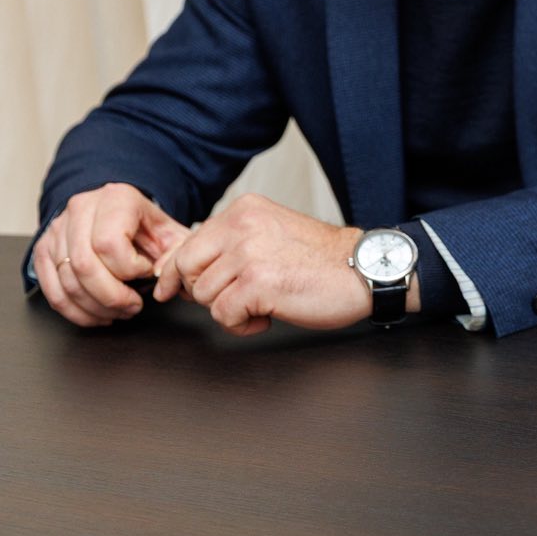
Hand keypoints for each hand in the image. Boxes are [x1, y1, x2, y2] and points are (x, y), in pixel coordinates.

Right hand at [33, 183, 189, 327]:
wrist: (120, 213)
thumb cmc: (146, 226)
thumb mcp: (171, 233)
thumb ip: (174, 254)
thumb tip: (160, 279)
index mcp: (116, 198)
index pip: (109, 243)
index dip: (130, 268)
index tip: (145, 271)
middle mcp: (81, 208)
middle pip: (84, 266)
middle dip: (111, 297)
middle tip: (132, 306)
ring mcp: (57, 229)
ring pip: (67, 281)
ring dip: (94, 308)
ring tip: (117, 312)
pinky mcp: (43, 249)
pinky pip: (51, 290)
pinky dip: (74, 311)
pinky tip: (95, 314)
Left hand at [153, 194, 383, 335]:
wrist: (364, 269)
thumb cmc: (322, 260)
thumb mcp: (270, 234)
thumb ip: (232, 243)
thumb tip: (183, 270)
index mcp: (244, 210)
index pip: (188, 243)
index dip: (178, 273)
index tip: (173, 289)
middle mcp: (242, 225)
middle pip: (186, 268)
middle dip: (202, 292)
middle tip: (232, 298)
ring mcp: (248, 253)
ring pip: (204, 295)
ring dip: (228, 310)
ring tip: (260, 305)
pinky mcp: (257, 283)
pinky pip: (223, 315)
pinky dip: (242, 325)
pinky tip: (267, 316)